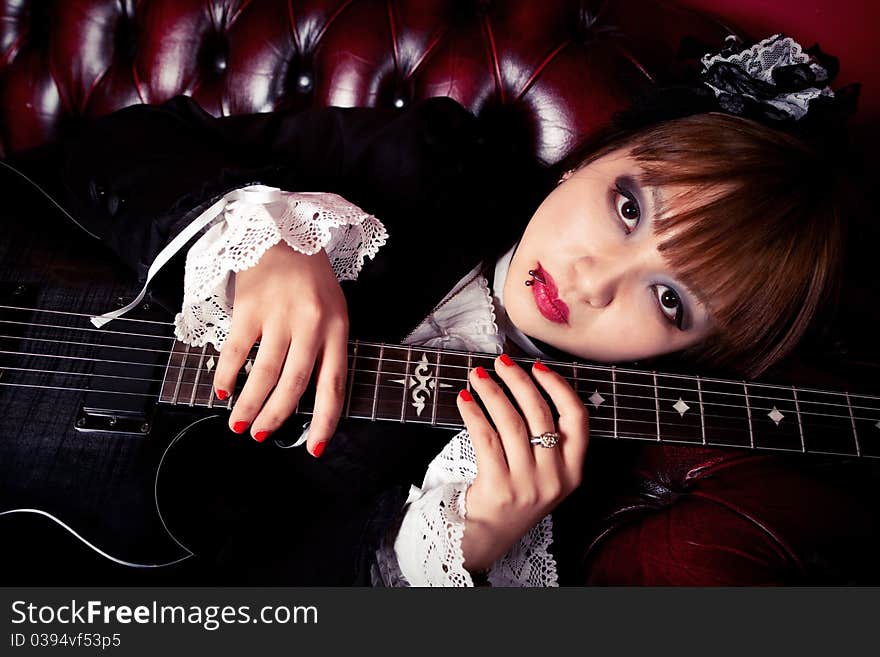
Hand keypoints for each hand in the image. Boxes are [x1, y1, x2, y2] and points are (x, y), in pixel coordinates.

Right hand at [211, 242, 348, 455]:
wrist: (284, 234)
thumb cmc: (311, 280)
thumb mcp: (333, 312)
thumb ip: (326, 349)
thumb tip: (308, 398)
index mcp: (337, 329)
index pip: (334, 385)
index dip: (326, 421)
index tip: (314, 448)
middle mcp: (311, 325)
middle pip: (295, 384)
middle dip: (276, 416)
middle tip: (261, 436)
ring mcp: (280, 315)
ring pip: (264, 372)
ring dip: (249, 404)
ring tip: (239, 425)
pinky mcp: (250, 306)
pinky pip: (236, 350)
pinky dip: (227, 375)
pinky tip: (223, 391)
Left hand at [456, 355, 588, 571]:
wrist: (489, 536)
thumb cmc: (516, 493)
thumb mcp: (546, 474)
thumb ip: (549, 440)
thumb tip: (528, 384)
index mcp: (573, 471)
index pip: (577, 419)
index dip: (559, 388)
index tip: (539, 367)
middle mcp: (554, 478)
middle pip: (540, 414)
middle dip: (518, 381)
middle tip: (501, 363)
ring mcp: (528, 485)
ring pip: (511, 423)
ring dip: (493, 392)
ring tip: (478, 376)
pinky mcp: (499, 488)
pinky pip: (485, 438)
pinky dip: (473, 414)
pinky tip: (465, 400)